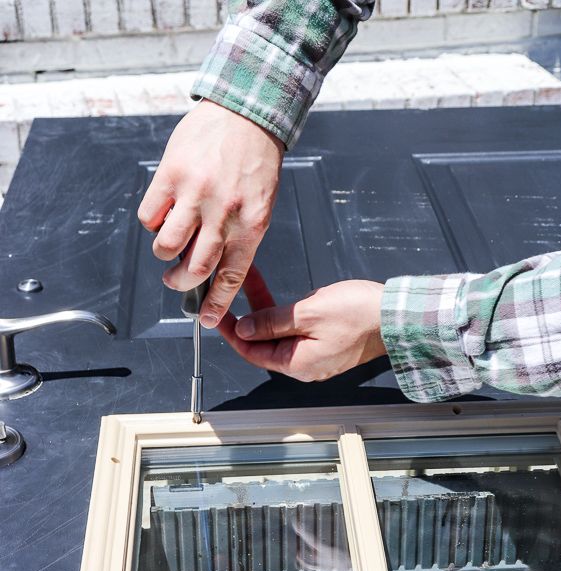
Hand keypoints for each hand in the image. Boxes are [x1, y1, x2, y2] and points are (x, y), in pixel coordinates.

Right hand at [137, 100, 283, 327]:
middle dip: (181, 283)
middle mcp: (223, 213)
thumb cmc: (254, 160)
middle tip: (176, 281)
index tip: (206, 319)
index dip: (216, 303)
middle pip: (194, 268)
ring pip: (167, 246)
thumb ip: (238, 235)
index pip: (231, 276)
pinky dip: (152, 222)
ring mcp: (195, 194)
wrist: (246, 110)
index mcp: (250, 224)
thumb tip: (212, 267)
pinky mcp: (171, 175)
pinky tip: (163, 212)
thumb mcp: (259, 203)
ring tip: (168, 244)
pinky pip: (150, 215)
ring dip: (163, 254)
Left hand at [218, 268, 385, 380]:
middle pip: (264, 342)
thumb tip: (245, 329)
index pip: (252, 352)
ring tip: (251, 280)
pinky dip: (284, 311)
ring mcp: (316, 355)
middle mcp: (304, 365)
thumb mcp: (307, 313)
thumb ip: (271, 322)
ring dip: (265, 308)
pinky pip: (297, 329)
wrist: (397, 317)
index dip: (233, 332)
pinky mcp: (327, 342)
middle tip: (229, 291)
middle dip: (247, 315)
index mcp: (297, 364)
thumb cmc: (359, 315)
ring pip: (280, 332)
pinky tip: (278, 292)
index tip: (218, 314)